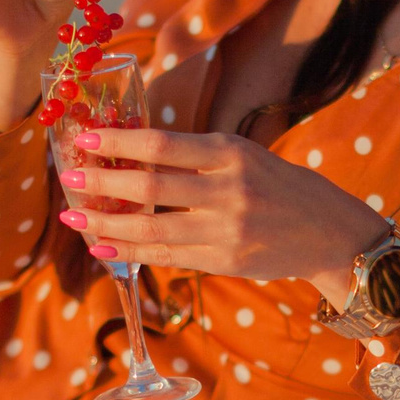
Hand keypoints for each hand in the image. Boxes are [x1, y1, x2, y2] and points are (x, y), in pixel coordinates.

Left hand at [52, 128, 388, 305]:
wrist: (331, 234)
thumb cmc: (281, 187)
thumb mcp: (246, 156)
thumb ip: (198, 157)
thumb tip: (132, 154)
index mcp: (231, 153)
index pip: (163, 144)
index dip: (119, 142)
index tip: (85, 137)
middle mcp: (228, 191)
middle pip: (151, 188)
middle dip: (103, 184)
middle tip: (68, 177)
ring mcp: (226, 231)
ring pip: (152, 229)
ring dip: (106, 224)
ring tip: (73, 218)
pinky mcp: (224, 261)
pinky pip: (167, 257)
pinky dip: (131, 252)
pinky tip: (103, 246)